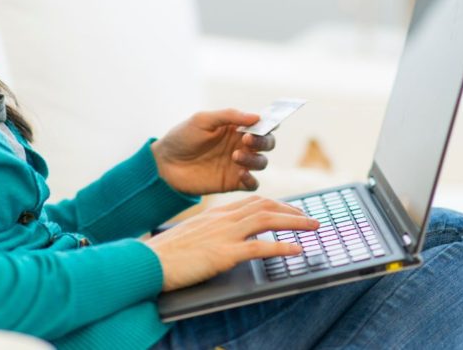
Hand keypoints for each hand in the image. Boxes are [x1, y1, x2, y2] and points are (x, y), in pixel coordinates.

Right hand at [144, 196, 317, 291]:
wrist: (150, 261)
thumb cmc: (168, 252)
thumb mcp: (194, 234)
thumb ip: (213, 231)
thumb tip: (226, 238)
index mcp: (216, 213)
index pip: (253, 201)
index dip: (277, 204)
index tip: (292, 211)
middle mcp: (223, 218)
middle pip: (265, 206)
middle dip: (292, 210)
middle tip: (311, 218)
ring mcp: (224, 234)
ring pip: (266, 220)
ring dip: (294, 222)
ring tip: (313, 227)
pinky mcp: (223, 253)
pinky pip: (259, 247)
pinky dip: (281, 247)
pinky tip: (297, 250)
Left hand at [152, 108, 272, 194]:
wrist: (165, 164)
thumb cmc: (182, 137)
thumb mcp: (202, 120)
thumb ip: (229, 116)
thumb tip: (256, 116)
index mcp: (235, 128)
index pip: (261, 124)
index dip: (269, 123)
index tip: (267, 123)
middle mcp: (240, 145)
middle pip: (267, 143)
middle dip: (263, 141)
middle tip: (247, 140)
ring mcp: (237, 165)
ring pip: (261, 163)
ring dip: (255, 159)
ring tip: (235, 156)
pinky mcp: (232, 182)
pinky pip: (252, 184)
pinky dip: (252, 179)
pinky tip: (241, 174)